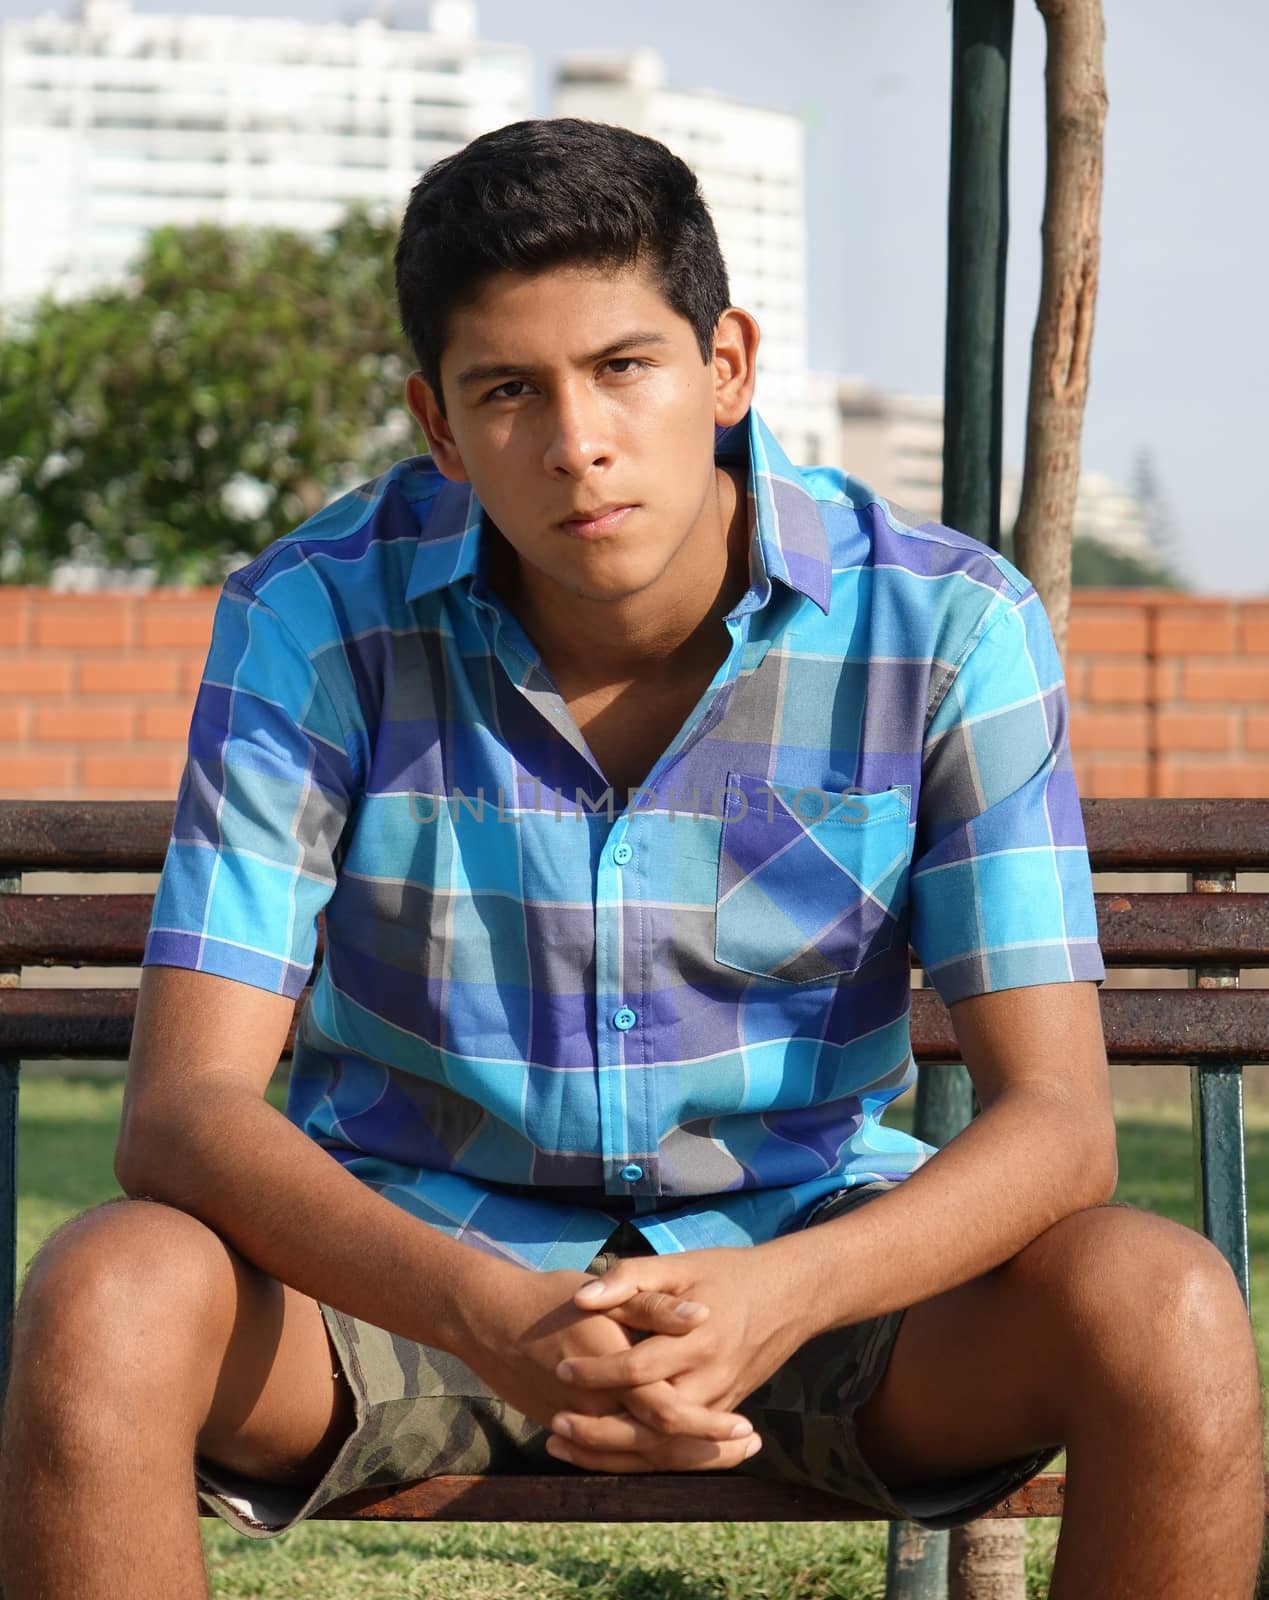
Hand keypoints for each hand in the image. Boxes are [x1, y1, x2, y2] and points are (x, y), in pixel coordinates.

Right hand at [453, 1257, 756, 1450]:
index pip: (671, 1413)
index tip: (747, 1428)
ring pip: (639, 1457)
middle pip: (661, 1447)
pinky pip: (614, 1455)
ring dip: (686, 1458)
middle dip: (709, 1451)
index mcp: (613, 1371)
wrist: (489, 1319)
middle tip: (749, 1444)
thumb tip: (699, 1316)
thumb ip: (654, 1308)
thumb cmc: (553, 1298)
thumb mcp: (607, 1295)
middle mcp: (598, 1407)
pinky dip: (647, 1460)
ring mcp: (581, 1423)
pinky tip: (676, 1453)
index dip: (710, 1427)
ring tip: (728, 1452)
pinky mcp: (568, 1428)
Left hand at [546, 1244, 811, 1471]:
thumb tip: (583, 1299)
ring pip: (665, 1446)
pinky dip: (642, 1456)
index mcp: (697, 1338)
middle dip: (601, 1428)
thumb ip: (630, 1278)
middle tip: (555, 1422)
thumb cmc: (728, 1273)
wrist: (792, 1295)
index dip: (598, 1371)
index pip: (640, 1368)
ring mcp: (721, 1402)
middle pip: (652, 1422)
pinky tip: (604, 1453)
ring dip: (616, 1453)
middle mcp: (711, 1378)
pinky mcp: (724, 1413)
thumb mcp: (680, 1265)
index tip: (561, 1366)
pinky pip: (681, 1447)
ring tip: (567, 1446)